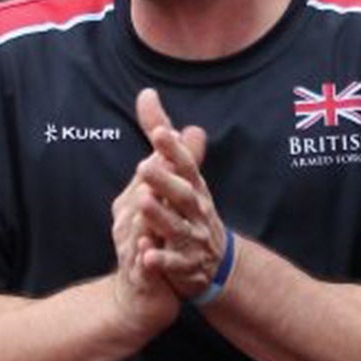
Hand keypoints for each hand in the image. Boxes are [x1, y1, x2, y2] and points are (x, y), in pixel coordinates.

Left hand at [126, 89, 223, 304]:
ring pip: (177, 226)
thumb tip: (147, 94)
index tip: (161, 132)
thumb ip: (163, 139)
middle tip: (144, 166)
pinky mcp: (186, 265)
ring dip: (160, 215)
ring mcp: (193, 238)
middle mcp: (197, 211)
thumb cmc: (193, 212)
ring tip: (143, 203)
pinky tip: (147, 257)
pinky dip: (162, 261)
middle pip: (182, 194)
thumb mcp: (182, 175)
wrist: (217, 265)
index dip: (174, 149)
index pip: (185, 165)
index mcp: (194, 188)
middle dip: (165, 180)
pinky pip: (174, 263)